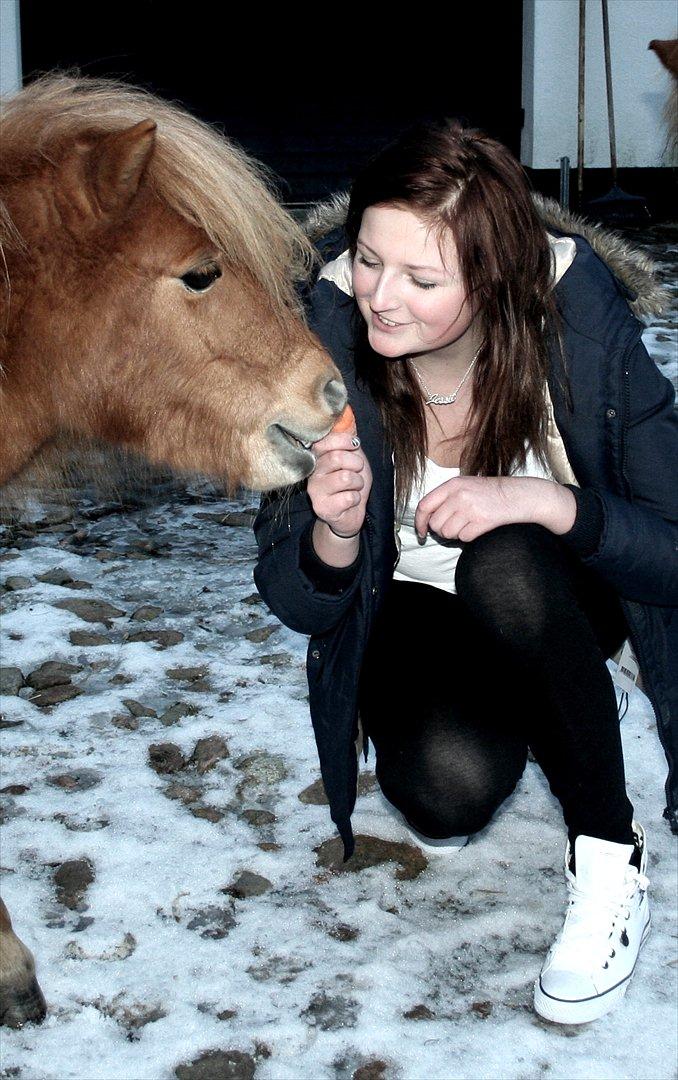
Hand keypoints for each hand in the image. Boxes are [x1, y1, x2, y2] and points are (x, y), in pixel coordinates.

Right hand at [308, 431, 372, 538]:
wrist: (351, 512)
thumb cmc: (351, 484)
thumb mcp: (353, 457)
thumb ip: (348, 439)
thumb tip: (347, 415)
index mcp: (317, 457)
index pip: (325, 441)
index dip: (345, 441)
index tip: (354, 446)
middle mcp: (312, 473)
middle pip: (337, 458)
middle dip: (356, 464)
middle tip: (356, 472)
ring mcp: (314, 491)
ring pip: (345, 478)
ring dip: (357, 483)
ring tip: (353, 488)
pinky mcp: (321, 508)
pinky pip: (348, 498)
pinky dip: (356, 499)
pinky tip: (349, 502)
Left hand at [414, 476, 576, 542]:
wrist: (520, 495)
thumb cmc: (491, 493)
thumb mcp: (466, 486)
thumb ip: (446, 497)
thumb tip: (427, 518)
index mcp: (452, 485)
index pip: (424, 506)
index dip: (419, 522)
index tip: (421, 532)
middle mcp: (459, 495)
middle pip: (435, 524)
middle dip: (443, 530)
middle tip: (457, 526)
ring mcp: (470, 508)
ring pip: (448, 533)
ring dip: (457, 534)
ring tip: (470, 524)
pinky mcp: (482, 520)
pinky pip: (464, 538)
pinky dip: (470, 537)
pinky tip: (479, 527)